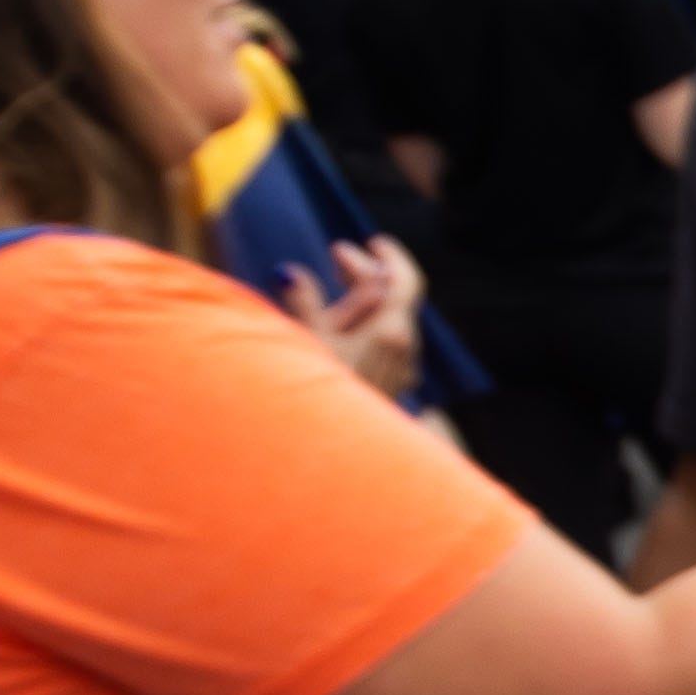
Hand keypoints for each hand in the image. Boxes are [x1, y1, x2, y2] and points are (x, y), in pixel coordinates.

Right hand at [303, 238, 428, 405]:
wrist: (333, 453)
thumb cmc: (318, 396)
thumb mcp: (307, 343)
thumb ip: (303, 304)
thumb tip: (289, 272)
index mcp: (393, 331)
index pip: (404, 280)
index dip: (391, 256)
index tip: (373, 241)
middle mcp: (406, 349)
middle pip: (395, 297)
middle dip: (366, 273)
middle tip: (336, 255)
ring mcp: (401, 370)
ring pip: (390, 321)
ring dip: (365, 300)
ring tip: (334, 284)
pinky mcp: (391, 386)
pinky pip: (385, 343)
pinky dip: (368, 324)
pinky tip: (342, 323)